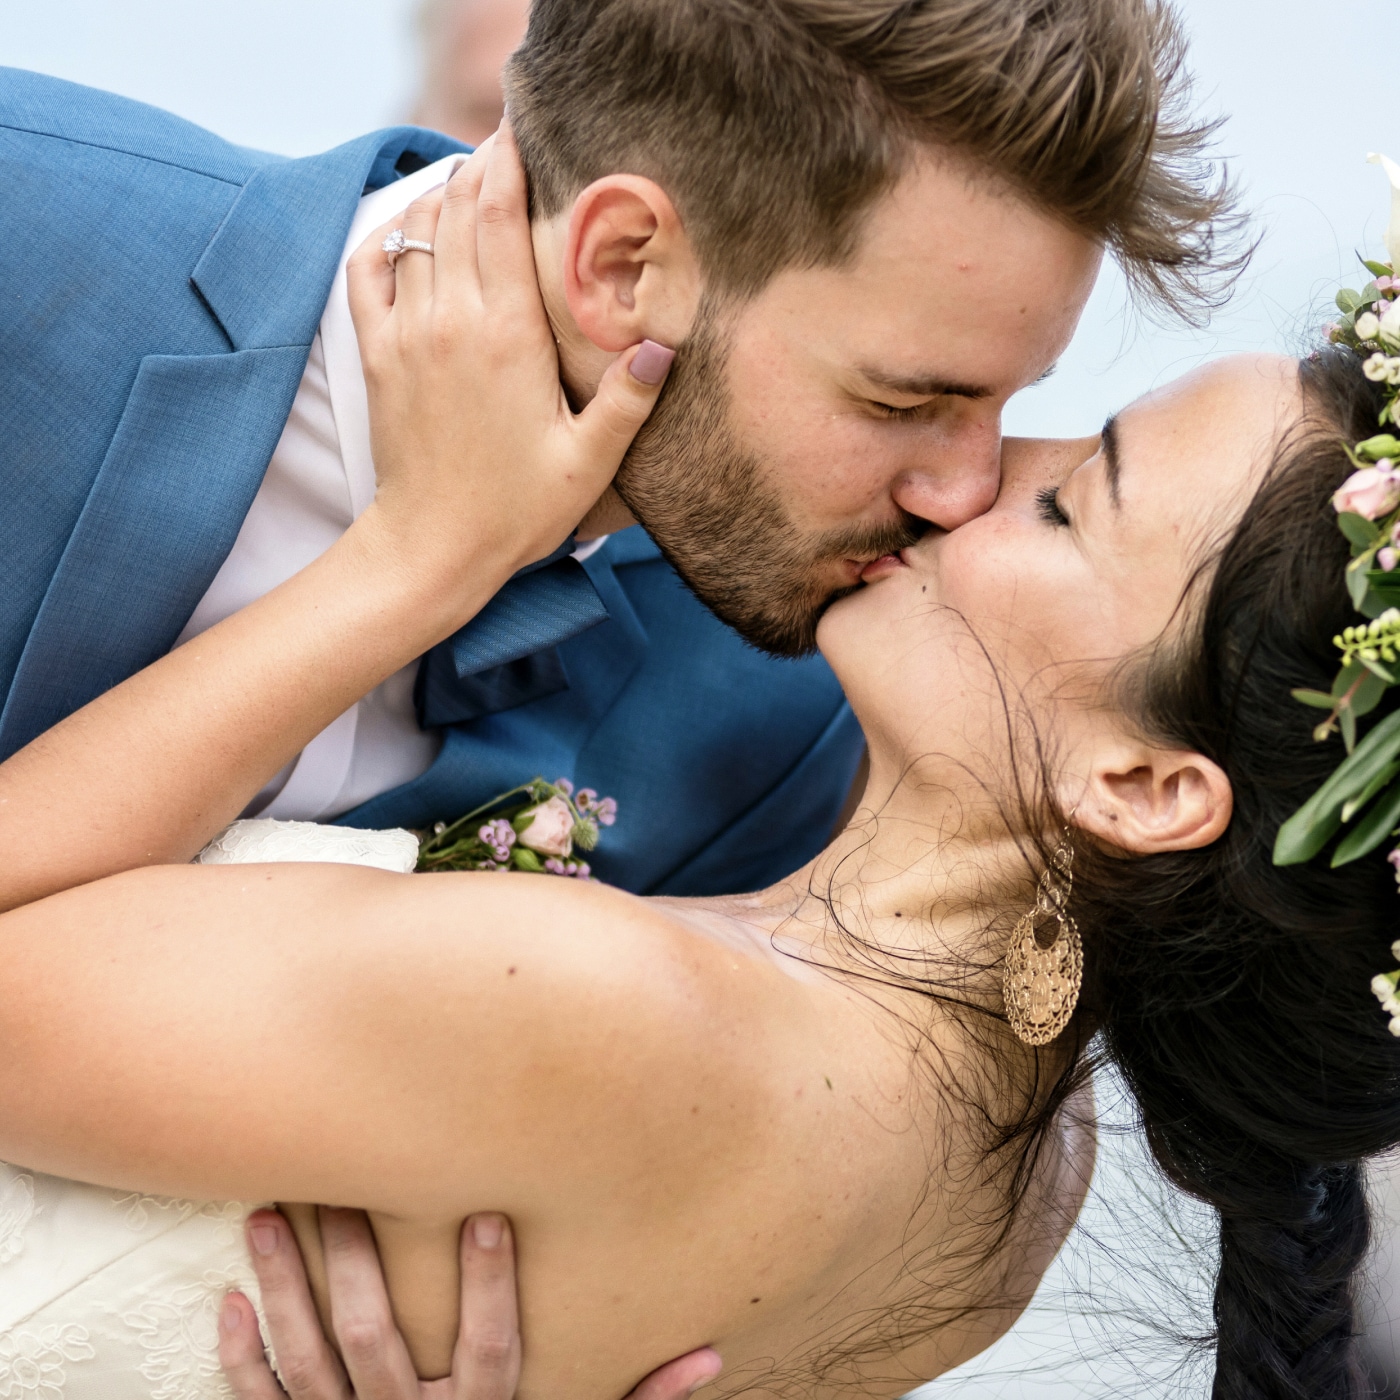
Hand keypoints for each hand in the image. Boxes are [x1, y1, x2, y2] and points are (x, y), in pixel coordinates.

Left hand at [219, 1208, 721, 1399]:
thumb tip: (709, 1357)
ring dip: (286, 1288)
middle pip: (377, 1342)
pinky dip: (240, 1360)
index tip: (487, 1213)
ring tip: (269, 1214)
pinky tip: (228, 1300)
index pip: (490, 1350)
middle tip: (342, 1186)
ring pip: (309, 1362)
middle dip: (357, 1263)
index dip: (490, 1286)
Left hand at [345, 124, 674, 600]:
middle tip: (505, 143)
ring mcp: (407, 333)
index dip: (511, 162)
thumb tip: (665, 345)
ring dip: (441, 195)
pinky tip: (409, 230)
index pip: (501, 217)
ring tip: (469, 179)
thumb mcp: (589, 463)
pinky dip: (387, 237)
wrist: (431, 548)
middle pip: (458, 208)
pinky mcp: (378, 354)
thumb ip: (628, 401)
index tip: (525, 131)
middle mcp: (451, 319)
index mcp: (507, 335)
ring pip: (416, 231)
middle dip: (480, 166)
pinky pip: (369, 269)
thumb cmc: (515, 510)